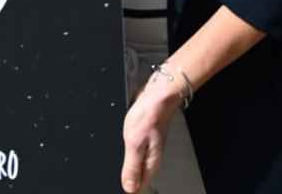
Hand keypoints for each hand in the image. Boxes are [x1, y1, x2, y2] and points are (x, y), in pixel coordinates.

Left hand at [121, 70, 184, 192]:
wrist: (158, 97)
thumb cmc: (148, 116)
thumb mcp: (135, 143)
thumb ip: (132, 167)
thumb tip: (129, 188)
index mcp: (151, 164)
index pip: (141, 186)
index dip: (131, 189)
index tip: (123, 188)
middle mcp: (152, 159)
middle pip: (140, 180)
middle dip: (130, 182)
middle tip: (122, 184)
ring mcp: (150, 150)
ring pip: (140, 169)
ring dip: (130, 173)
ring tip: (124, 178)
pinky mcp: (147, 142)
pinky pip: (138, 158)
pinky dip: (131, 161)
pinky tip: (126, 162)